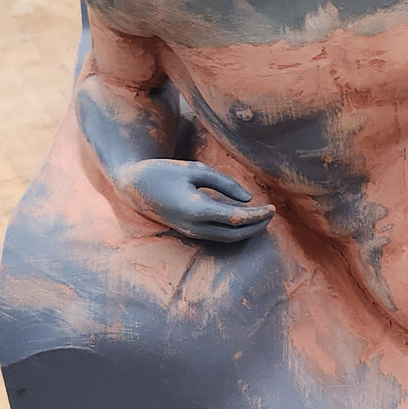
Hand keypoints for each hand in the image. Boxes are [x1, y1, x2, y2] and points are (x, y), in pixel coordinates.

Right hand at [114, 159, 273, 243]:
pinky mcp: (188, 232)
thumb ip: (224, 183)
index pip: (236, 218)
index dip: (257, 215)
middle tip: (272, 213)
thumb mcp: (195, 169)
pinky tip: (245, 221)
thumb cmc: (165, 172)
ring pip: (226, 239)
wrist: (134, 186)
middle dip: (257, 225)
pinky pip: (217, 236)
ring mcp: (190, 232)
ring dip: (247, 230)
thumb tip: (248, 199)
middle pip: (234, 233)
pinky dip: (235, 231)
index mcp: (196, 209)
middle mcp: (193, 226)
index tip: (273, 207)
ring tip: (263, 217)